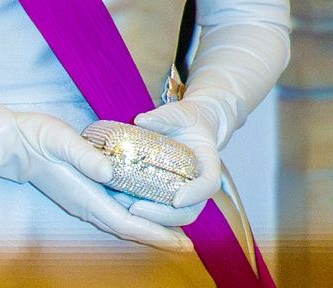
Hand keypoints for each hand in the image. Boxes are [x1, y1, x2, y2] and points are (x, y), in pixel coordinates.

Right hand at [0, 110, 192, 251]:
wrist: (13, 142)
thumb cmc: (37, 139)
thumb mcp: (62, 141)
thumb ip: (85, 157)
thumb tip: (109, 172)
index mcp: (87, 197)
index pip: (128, 223)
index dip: (156, 235)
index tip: (180, 244)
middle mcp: (88, 204)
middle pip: (131, 228)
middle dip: (159, 237)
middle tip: (187, 244)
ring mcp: (85, 199)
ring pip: (124, 219)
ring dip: (149, 226)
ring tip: (173, 230)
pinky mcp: (83, 189)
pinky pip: (115, 206)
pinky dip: (135, 211)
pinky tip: (145, 204)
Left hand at [134, 98, 221, 212]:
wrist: (190, 125)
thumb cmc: (185, 119)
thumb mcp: (177, 114)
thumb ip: (162, 118)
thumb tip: (140, 119)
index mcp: (208, 162)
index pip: (209, 184)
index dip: (195, 194)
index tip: (177, 199)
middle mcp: (199, 183)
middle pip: (190, 211)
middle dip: (164, 215)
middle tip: (136, 208)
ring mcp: (187, 193)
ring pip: (176, 217)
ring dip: (152, 218)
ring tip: (124, 208)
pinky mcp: (171, 195)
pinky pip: (163, 210)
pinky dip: (146, 213)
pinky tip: (123, 204)